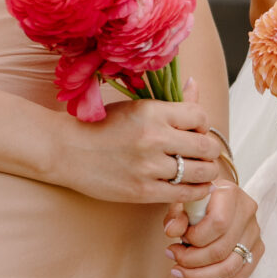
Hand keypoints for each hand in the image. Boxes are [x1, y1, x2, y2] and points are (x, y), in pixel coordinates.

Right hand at [46, 90, 230, 206]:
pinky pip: (186, 193)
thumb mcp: (134, 106)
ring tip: (202, 170)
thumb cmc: (101, 126)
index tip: (195, 131)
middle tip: (204, 154)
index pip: (200, 116)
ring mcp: (149, 166)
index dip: (203, 125)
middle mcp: (153, 137)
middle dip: (210, 150)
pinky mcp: (144, 190)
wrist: (66, 150)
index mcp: (152, 111)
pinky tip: (196, 186)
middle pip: (206, 146)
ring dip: (207, 172)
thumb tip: (194, 83)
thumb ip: (169, 100)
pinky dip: (198, 191)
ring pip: (201, 172)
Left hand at [167, 179, 261, 277]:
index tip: (177, 239)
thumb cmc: (196, 201)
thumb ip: (175, 215)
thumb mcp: (181, 202)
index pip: (218, 223)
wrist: (215, 200)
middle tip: (173, 259)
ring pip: (231, 267)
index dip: (195, 238)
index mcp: (230, 194)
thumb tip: (171, 232)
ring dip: (202, 276)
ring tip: (181, 273)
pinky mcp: (256, 250)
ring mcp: (254, 233)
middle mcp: (247, 212)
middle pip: (222, 250)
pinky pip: (240, 276)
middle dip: (192, 261)